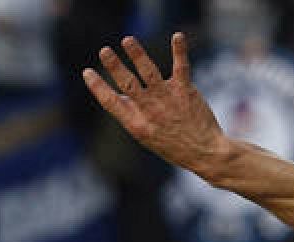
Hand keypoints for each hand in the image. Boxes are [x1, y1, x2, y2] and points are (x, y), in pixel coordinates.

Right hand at [83, 34, 231, 179]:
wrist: (206, 153)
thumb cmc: (174, 145)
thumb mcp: (147, 137)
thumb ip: (131, 115)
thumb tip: (117, 96)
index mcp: (137, 124)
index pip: (111, 102)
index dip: (98, 87)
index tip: (88, 72)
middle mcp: (151, 111)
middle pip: (128, 84)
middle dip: (114, 66)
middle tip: (105, 51)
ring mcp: (168, 100)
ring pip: (149, 73)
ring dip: (138, 55)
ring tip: (128, 41)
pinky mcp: (186, 92)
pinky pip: (181, 68)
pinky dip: (179, 51)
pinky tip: (178, 36)